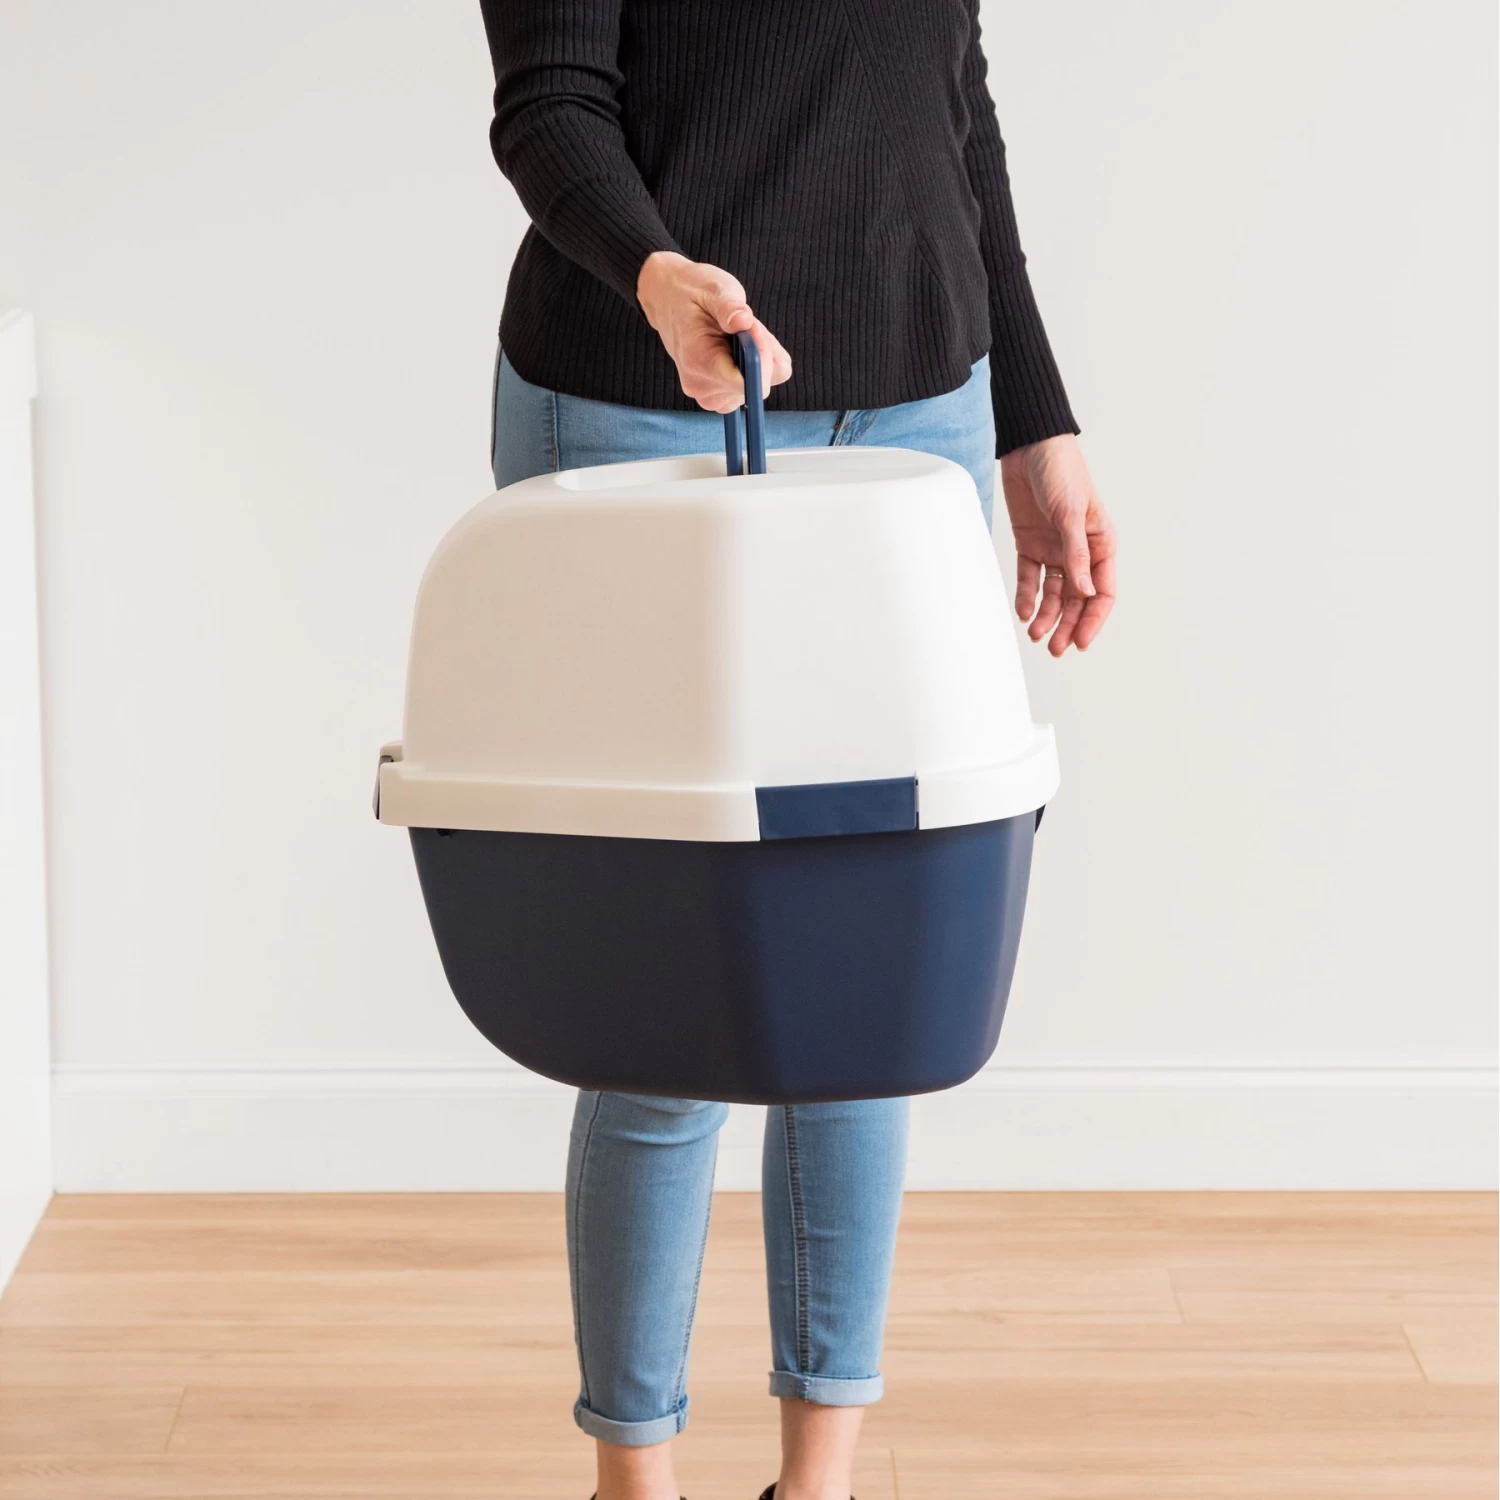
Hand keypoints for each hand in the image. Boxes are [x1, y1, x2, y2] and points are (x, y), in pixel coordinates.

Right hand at [636, 250, 792, 412]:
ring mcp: (710, 397)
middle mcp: (703, 388)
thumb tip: (743, 321)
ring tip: (732, 334)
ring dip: (756, 357)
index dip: (762, 355)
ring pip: (759, 385)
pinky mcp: (718, 398)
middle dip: (760, 351)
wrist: (668, 301)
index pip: (747, 383)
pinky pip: (752, 386)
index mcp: (699, 362)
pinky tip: (733, 347)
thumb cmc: (691, 293)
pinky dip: (751, 365)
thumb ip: (729, 307)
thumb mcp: (712, 290)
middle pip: (759, 384)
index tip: (752, 326)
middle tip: (740, 324)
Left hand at [1000, 433, 1115, 654]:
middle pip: (1077, 599)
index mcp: (1101, 543)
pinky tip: (1023, 612)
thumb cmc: (1061, 472)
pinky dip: (1027, 595)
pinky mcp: (1030, 543)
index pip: (1102, 591)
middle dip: (1068, 625)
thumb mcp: (1071, 513)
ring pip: (1053, 593)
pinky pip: (1029, 577)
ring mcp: (1054, 549)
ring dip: (1047, 615)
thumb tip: (1084, 591)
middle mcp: (1079, 551)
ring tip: (1035, 635)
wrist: (1029, 447)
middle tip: (1055, 649)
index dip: (1093, 619)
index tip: (1081, 642)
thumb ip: (1076, 553)